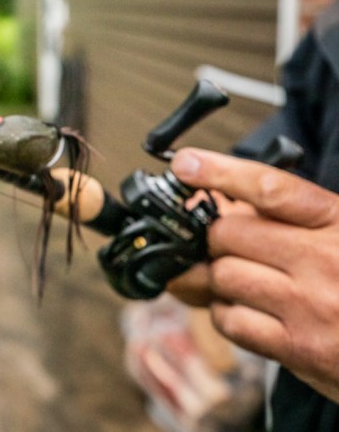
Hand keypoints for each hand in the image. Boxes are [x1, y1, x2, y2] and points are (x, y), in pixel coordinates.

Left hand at [170, 148, 338, 401]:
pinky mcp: (300, 349)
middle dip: (218, 238)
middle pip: (230, 234)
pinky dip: (228, 315)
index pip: (270, 188)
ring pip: (223, 276)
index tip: (187, 164)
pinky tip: (247, 312)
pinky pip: (232, 321)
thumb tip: (235, 204)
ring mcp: (311, 307)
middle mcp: (325, 260)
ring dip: (220, 278)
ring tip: (244, 281)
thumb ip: (301, 219)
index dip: (221, 171)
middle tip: (229, 246)